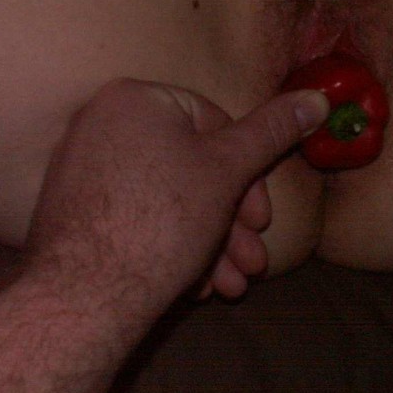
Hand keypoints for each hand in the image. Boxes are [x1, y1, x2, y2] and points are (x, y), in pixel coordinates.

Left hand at [26, 79, 328, 307]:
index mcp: (136, 97)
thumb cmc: (162, 221)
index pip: (213, 123)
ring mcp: (83, 166)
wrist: (83, 295)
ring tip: (230, 285)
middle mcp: (102, 121)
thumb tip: (316, 97)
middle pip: (191, 166)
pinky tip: (194, 285)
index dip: (247, 175)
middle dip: (230, 220)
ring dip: (210, 242)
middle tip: (252, 261)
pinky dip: (170, 244)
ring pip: (168, 198)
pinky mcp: (75, 208)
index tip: (261, 219)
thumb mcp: (229, 170)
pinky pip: (136, 215)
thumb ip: (272, 132)